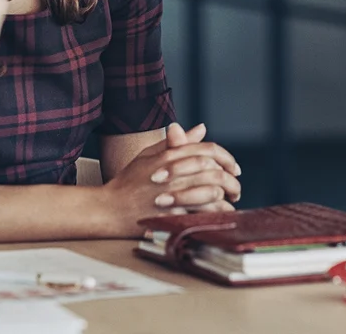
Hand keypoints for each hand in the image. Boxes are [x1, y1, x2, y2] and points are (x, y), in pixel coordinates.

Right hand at [101, 123, 241, 228]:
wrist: (109, 208)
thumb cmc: (129, 181)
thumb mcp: (150, 155)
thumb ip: (178, 142)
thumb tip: (201, 128)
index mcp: (169, 155)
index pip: (208, 150)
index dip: (227, 158)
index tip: (234, 168)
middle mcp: (173, 172)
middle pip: (215, 172)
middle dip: (231, 181)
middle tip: (236, 189)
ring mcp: (172, 195)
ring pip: (212, 193)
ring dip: (226, 199)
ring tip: (230, 203)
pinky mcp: (171, 216)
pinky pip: (202, 214)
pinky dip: (216, 215)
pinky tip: (219, 216)